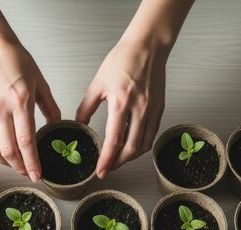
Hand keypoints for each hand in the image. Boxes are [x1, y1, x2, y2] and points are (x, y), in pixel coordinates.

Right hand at [0, 35, 60, 180]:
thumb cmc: (16, 61)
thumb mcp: (41, 83)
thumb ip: (50, 107)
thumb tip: (56, 125)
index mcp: (21, 103)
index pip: (26, 142)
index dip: (32, 163)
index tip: (38, 175)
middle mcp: (1, 110)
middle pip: (9, 151)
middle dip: (20, 168)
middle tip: (29, 174)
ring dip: (6, 163)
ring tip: (17, 165)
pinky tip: (4, 152)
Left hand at [76, 40, 166, 178]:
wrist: (147, 47)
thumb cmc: (123, 60)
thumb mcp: (98, 83)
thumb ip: (87, 106)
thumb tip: (80, 123)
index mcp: (122, 102)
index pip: (114, 140)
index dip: (107, 159)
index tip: (100, 171)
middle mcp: (140, 109)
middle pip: (131, 148)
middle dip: (118, 163)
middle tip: (107, 169)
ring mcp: (152, 110)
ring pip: (144, 145)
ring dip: (131, 157)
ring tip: (118, 160)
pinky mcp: (160, 109)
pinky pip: (151, 134)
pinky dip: (141, 145)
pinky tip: (132, 146)